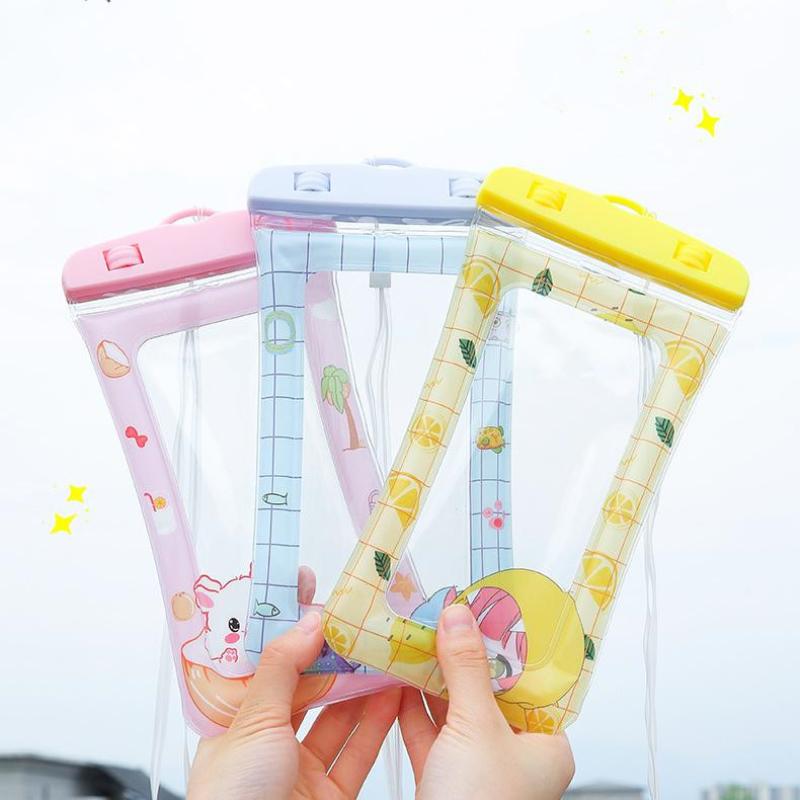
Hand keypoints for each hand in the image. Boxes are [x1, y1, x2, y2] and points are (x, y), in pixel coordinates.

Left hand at [188, 567, 400, 799]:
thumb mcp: (251, 724)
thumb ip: (281, 669)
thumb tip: (309, 620)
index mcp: (234, 723)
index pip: (263, 661)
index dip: (286, 625)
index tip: (310, 588)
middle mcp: (266, 743)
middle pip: (306, 686)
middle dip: (334, 654)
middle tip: (361, 618)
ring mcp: (299, 770)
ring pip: (337, 716)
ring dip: (362, 684)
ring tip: (386, 649)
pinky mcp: (330, 794)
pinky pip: (357, 751)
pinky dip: (377, 722)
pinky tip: (393, 694)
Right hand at [398, 603, 574, 799]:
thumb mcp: (475, 726)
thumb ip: (465, 667)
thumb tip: (459, 616)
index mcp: (545, 743)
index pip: (529, 677)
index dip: (504, 641)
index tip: (482, 608)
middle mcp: (516, 755)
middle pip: (487, 690)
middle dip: (460, 656)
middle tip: (440, 619)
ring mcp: (479, 768)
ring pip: (455, 711)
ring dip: (432, 680)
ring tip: (414, 641)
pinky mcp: (446, 780)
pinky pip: (431, 735)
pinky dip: (413, 710)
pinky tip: (398, 682)